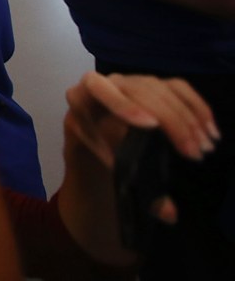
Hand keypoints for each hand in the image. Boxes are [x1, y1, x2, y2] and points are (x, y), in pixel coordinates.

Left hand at [64, 71, 217, 222]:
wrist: (94, 124)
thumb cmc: (97, 143)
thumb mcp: (104, 161)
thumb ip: (132, 185)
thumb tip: (167, 214)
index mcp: (84, 98)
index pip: (100, 91)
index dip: (124, 106)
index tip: (150, 126)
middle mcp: (107, 81)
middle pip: (141, 93)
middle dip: (171, 123)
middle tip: (194, 153)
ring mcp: (132, 79)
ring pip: (163, 90)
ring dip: (189, 118)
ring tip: (206, 146)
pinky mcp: (153, 81)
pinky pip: (178, 87)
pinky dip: (197, 107)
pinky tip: (209, 129)